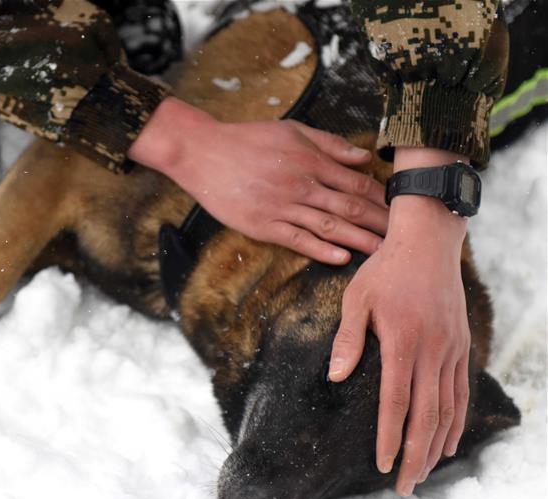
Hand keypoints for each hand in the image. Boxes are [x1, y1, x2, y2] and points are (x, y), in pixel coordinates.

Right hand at [128, 98, 387, 263]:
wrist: (204, 153)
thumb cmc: (246, 139)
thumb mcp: (292, 130)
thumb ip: (329, 144)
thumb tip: (363, 157)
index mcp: (311, 161)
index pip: (357, 183)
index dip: (381, 198)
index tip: (401, 209)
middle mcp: (301, 185)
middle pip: (350, 207)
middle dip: (379, 223)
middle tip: (404, 238)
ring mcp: (282, 207)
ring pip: (329, 226)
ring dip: (358, 240)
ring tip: (382, 253)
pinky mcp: (262, 225)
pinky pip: (297, 240)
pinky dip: (320, 249)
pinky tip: (341, 258)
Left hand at [328, 147, 471, 495]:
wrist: (429, 242)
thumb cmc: (385, 270)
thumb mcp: (356, 299)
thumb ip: (348, 340)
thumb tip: (335, 377)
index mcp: (403, 343)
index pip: (396, 402)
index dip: (389, 438)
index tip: (382, 466)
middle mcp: (433, 352)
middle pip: (426, 416)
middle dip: (414, 456)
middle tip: (403, 489)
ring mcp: (452, 350)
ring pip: (449, 409)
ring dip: (437, 446)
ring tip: (424, 475)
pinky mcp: (461, 346)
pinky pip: (461, 392)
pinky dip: (457, 421)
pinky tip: (449, 442)